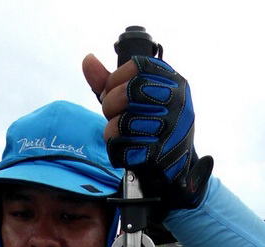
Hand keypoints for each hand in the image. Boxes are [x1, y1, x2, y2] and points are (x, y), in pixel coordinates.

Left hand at [82, 53, 212, 216]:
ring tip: (121, 135)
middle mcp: (176, 101)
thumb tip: (88, 60)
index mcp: (173, 81)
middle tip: (114, 116)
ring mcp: (171, 128)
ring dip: (112, 131)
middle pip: (126, 93)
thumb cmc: (150, 126)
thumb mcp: (135, 99)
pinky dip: (117, 151)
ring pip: (121, 122)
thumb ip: (110, 81)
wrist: (172, 168)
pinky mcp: (160, 153)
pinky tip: (125, 151)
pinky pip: (122, 147)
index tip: (114, 93)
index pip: (135, 67)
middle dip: (110, 106)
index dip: (114, 81)